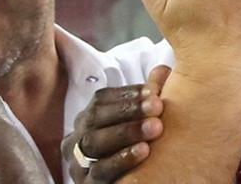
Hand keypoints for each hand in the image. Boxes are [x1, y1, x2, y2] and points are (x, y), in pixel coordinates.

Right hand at [63, 66, 170, 183]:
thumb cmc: (129, 152)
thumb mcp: (137, 124)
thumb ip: (147, 98)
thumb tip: (163, 69)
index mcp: (87, 119)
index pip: (101, 99)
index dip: (127, 94)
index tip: (153, 91)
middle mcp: (77, 138)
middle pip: (96, 118)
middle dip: (129, 110)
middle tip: (158, 106)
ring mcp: (78, 162)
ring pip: (95, 142)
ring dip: (127, 132)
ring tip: (155, 127)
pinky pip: (99, 171)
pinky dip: (121, 159)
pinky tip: (143, 151)